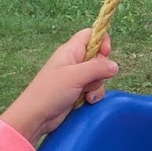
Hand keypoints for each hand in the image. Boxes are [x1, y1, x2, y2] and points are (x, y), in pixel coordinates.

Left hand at [0, 29, 118, 141]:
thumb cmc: (50, 91)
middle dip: (101, 70)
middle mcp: (74, 61)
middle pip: (98, 57)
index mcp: (71, 51)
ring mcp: (76, 77)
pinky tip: (86, 101)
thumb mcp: (75, 76)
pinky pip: (93, 89)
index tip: (106, 53)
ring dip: (96, 86)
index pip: (90, 34)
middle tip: (90, 78)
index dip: (101, 40)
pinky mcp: (78, 91)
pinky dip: (93, 95)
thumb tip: (115, 66)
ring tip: (86, 94)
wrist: (36, 116)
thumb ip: (97, 68)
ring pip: (98, 76)